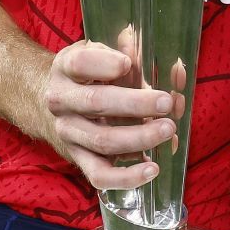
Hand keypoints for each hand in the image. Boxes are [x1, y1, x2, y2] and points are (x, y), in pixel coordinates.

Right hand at [38, 40, 183, 191]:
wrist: (58, 102)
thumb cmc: (90, 74)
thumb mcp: (103, 53)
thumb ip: (132, 53)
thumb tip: (172, 64)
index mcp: (66, 68)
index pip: (79, 63)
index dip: (104, 64)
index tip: (127, 63)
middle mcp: (62, 101)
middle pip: (96, 103)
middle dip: (135, 104)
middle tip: (166, 102)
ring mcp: (69, 132)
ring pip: (103, 140)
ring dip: (140, 137)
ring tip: (169, 129)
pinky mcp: (79, 158)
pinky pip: (100, 175)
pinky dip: (127, 177)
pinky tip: (152, 168)